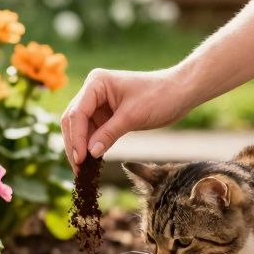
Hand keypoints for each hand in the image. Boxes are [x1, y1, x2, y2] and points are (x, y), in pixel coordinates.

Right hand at [60, 67, 191, 169]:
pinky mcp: (107, 114)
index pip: (78, 113)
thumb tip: (90, 154)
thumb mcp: (133, 116)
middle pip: (73, 120)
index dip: (77, 137)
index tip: (80, 159)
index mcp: (96, 83)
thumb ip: (109, 134)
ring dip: (81, 147)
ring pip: (81, 128)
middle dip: (74, 144)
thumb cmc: (159, 97)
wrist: (180, 93)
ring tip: (83, 170)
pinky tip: (92, 163)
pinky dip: (92, 146)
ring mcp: (99, 103)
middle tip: (78, 169)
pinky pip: (93, 132)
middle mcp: (93, 91)